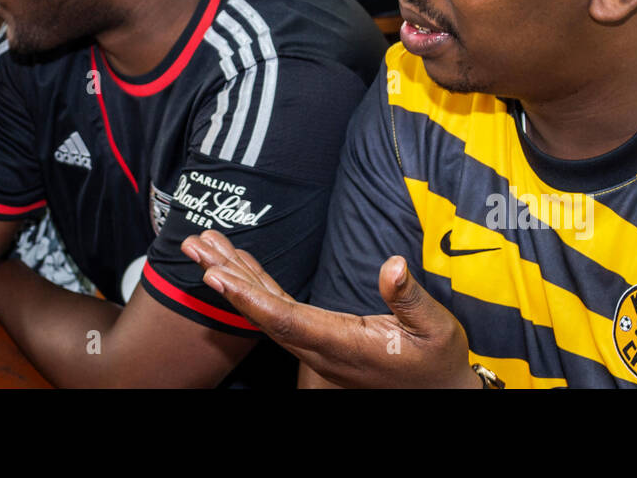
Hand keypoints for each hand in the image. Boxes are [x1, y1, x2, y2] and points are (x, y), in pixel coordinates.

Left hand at [181, 230, 479, 387]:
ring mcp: (317, 345)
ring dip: (235, 277)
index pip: (287, 321)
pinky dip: (256, 285)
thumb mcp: (437, 329)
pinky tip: (239, 264)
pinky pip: (279, 310)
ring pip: (267, 310)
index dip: (251, 299)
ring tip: (205, 245)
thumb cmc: (438, 361)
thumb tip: (392, 264)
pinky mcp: (319, 337)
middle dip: (228, 278)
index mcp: (345, 346)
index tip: (218, 276)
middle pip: (264, 313)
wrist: (439, 391)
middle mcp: (322, 349)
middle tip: (197, 246)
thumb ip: (410, 298)